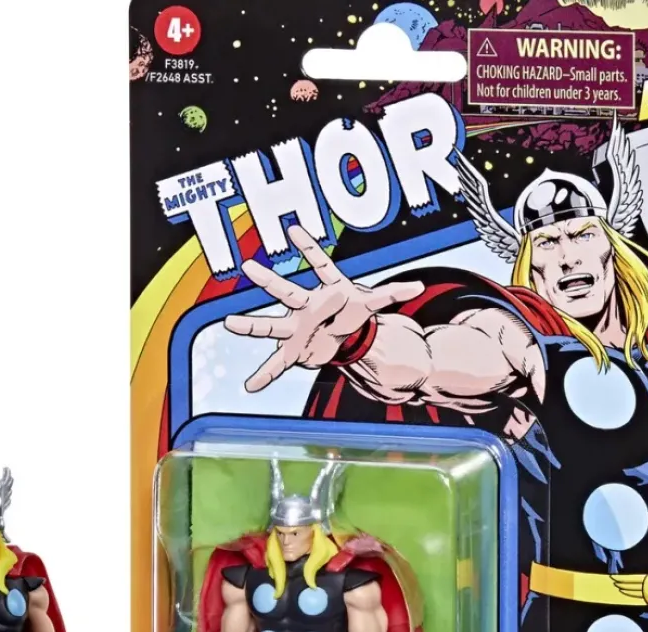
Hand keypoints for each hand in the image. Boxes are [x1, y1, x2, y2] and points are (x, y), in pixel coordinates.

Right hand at [223, 225, 424, 391]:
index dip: (309, 247)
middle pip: (286, 292)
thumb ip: (393, 294)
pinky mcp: (295, 350)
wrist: (340, 334)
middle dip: (268, 280)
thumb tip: (418, 288)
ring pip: (272, 326)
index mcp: (326, 290)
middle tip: (249, 266)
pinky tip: (250, 386)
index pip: (319, 264)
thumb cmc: (351, 311)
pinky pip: (278, 364)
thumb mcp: (372, 302)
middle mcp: (306, 306)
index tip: (295, 229)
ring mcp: (297, 328)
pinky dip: (265, 375)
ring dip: (252, 326)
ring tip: (229, 323)